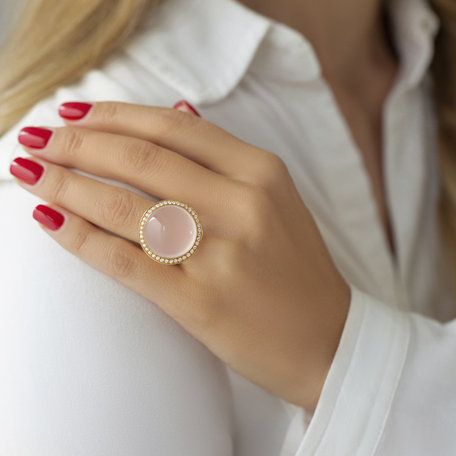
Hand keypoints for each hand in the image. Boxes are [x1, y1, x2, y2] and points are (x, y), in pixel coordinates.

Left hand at [10, 100, 349, 410]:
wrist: (327, 339)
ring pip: (125, 207)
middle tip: (40, 138)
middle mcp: (242, 206)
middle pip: (142, 159)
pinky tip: (50, 219)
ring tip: (31, 172)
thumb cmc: (298, 270)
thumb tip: (177, 111)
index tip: (75, 112)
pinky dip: (80, 237)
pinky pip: (124, 260)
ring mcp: (220, 255)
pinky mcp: (198, 302)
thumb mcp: (275, 199)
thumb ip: (224, 157)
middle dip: (79, 143)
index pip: (174, 128)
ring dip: (67, 184)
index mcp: (263, 173)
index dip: (115, 115)